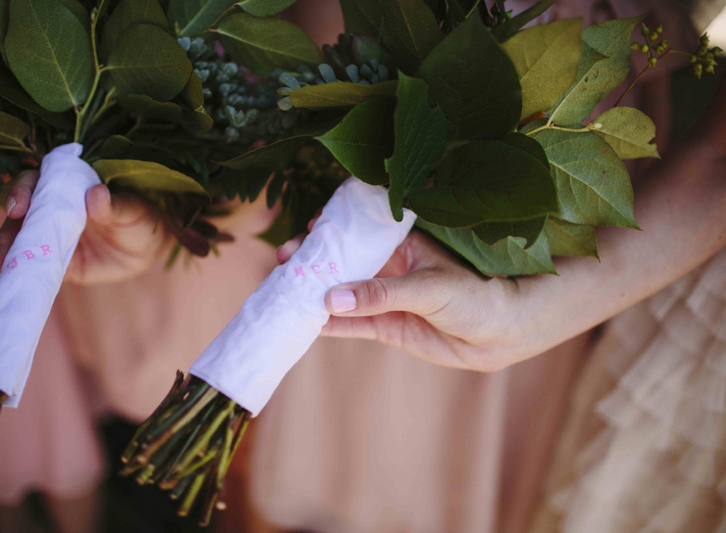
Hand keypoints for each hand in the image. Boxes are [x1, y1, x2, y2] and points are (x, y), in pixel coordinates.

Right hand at [0, 170, 172, 284]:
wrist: (147, 251)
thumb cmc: (139, 219)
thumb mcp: (132, 210)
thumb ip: (113, 204)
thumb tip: (95, 193)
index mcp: (68, 186)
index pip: (36, 180)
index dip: (23, 189)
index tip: (20, 206)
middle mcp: (52, 207)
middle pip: (19, 208)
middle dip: (9, 221)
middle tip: (7, 237)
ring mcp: (50, 234)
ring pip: (19, 236)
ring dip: (6, 246)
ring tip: (2, 261)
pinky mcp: (55, 260)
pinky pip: (33, 262)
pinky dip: (19, 267)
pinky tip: (9, 272)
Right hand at [277, 220, 525, 371]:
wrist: (505, 333)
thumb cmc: (479, 295)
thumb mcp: (429, 287)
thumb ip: (380, 294)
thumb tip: (331, 298)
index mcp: (404, 243)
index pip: (359, 231)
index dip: (330, 230)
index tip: (304, 231)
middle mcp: (391, 267)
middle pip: (343, 261)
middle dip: (313, 260)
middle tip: (283, 261)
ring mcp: (387, 298)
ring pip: (342, 292)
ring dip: (314, 291)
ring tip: (283, 288)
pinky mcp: (388, 327)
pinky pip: (352, 324)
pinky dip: (329, 324)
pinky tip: (306, 321)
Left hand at [278, 121, 725, 371]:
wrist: (551, 295)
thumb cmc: (489, 322)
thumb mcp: (431, 310)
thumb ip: (380, 300)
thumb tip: (327, 299)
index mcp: (399, 327)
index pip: (343, 317)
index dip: (311, 303)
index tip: (279, 291)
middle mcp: (402, 298)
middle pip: (351, 280)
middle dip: (319, 266)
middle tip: (285, 250)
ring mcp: (417, 270)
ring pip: (369, 254)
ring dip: (342, 241)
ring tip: (309, 228)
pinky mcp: (433, 244)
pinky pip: (395, 232)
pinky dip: (372, 223)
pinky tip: (348, 211)